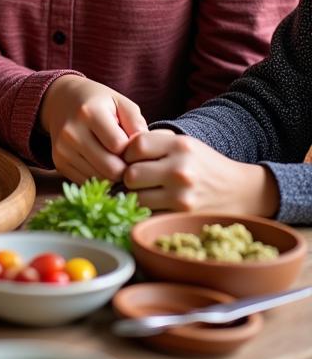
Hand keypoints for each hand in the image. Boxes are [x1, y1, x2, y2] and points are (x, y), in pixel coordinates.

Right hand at [39, 75, 147, 182]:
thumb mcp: (120, 102)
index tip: (134, 147)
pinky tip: (100, 165)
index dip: (131, 150)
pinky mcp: (58, 162)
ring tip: (115, 162)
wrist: (61, 100)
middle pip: (110, 169)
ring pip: (99, 179)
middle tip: (129, 161)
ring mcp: (62, 149)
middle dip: (125, 169)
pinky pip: (86, 182)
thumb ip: (137, 124)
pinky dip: (98, 178)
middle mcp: (72, 132)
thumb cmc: (98, 102)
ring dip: (112, 175)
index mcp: (89, 112)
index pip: (119, 146)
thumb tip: (145, 153)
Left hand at [123, 130, 279, 214]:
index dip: (128, 153)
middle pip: (131, 174)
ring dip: (136, 196)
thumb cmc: (203, 164)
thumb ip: (154, 143)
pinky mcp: (183, 215)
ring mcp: (182, 195)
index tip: (133, 159)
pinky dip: (147, 211)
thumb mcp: (183, 143)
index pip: (135, 146)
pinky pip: (149, 214)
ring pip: (136, 197)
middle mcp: (180, 169)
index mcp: (179, 145)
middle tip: (137, 179)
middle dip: (128, 177)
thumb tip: (118, 151)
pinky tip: (155, 205)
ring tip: (146, 192)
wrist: (240, 190)